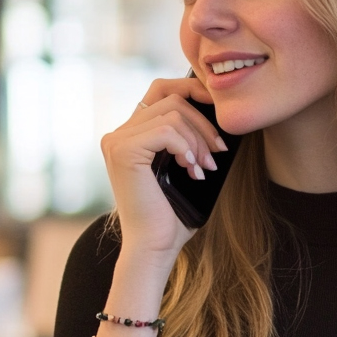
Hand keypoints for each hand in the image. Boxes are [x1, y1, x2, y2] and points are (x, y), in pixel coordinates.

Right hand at [100, 76, 228, 260]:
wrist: (154, 246)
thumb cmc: (172, 214)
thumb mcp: (183, 165)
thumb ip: (188, 136)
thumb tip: (218, 109)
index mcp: (130, 135)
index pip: (161, 91)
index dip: (192, 90)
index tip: (218, 108)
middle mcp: (118, 134)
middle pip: (170, 98)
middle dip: (203, 121)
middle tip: (219, 150)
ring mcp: (117, 141)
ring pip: (172, 114)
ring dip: (198, 140)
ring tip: (205, 168)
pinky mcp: (123, 151)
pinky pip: (166, 130)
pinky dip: (186, 148)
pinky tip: (190, 169)